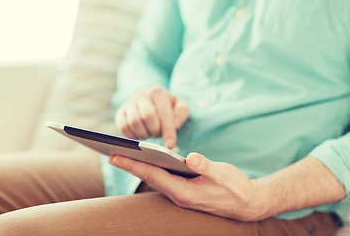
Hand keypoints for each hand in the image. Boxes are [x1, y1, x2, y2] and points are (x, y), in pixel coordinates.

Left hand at [108, 153, 264, 220]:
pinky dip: (151, 170)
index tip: (115, 156)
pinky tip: (146, 163)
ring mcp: (180, 195)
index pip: (153, 175)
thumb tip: (190, 157)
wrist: (246, 204)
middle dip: (129, 166)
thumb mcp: (223, 175)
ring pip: (154, 180)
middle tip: (110, 153)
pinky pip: (163, 180)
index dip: (133, 165)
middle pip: (149, 178)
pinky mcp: (184, 192)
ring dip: (138, 168)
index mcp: (184, 192)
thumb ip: (206, 166)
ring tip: (123, 156)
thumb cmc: (235, 188)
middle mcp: (178, 195)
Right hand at [115, 86, 188, 148]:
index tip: (170, 145)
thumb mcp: (179, 105)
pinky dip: (132, 135)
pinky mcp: (120, 112)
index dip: (168, 131)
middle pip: (147, 117)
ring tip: (149, 133)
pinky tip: (139, 135)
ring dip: (144, 133)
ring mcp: (129, 103)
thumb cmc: (167, 105)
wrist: (150, 98)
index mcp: (158, 92)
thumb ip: (181, 113)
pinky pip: (123, 127)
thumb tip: (175, 125)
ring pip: (134, 122)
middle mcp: (142, 95)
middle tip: (158, 134)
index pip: (164, 114)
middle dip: (155, 130)